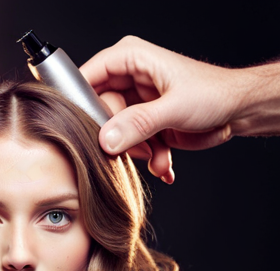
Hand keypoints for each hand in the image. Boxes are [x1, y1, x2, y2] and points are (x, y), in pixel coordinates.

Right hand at [80, 36, 240, 182]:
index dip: (82, 103)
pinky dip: (147, 156)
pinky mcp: (142, 124)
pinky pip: (129, 144)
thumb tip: (106, 139)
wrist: (237, 111)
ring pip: (114, 133)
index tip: (84, 129)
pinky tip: (163, 161)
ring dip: (137, 151)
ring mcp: (134, 104)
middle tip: (139, 147)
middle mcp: (128, 80)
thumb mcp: (174, 108)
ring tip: (159, 153)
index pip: (89, 76)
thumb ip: (138, 123)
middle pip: (99, 111)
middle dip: (119, 136)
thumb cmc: (214, 94)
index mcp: (131, 60)